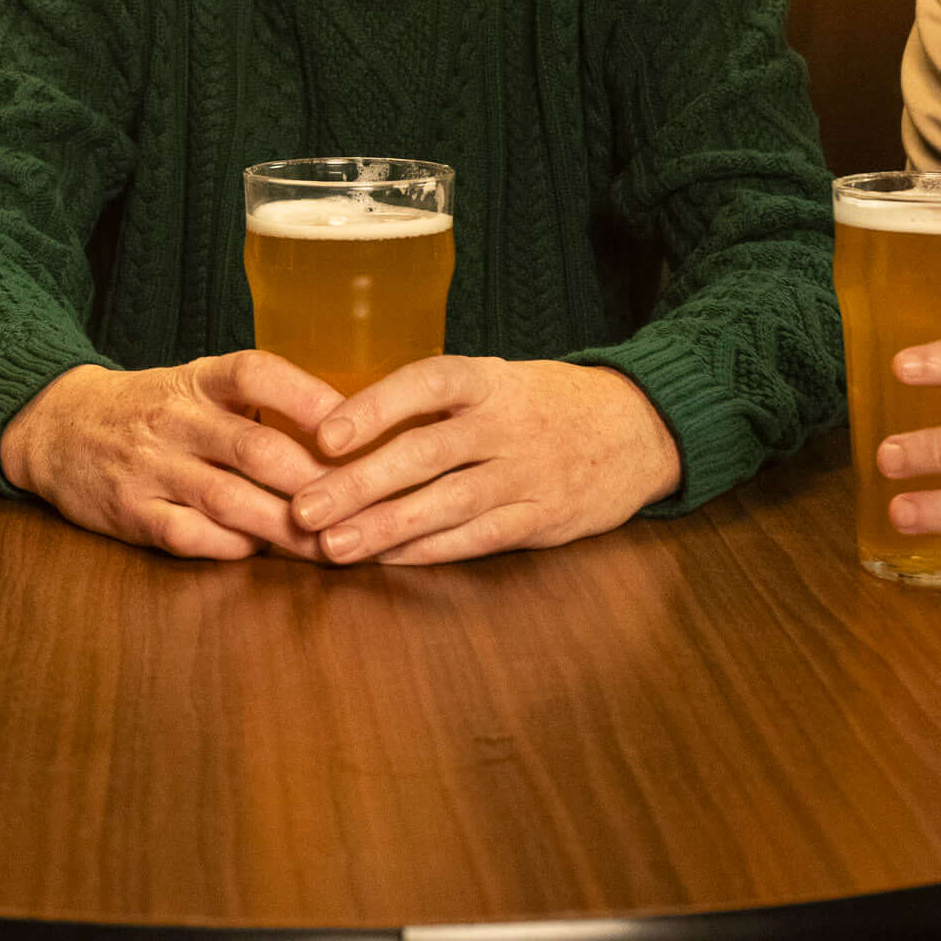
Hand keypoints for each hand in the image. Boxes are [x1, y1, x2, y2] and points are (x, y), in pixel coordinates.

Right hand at [2, 354, 341, 559]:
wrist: (57, 427)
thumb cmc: (150, 409)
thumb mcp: (198, 385)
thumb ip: (261, 404)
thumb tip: (346, 434)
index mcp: (198, 380)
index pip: (258, 374)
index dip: (311, 399)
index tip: (358, 429)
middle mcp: (175, 418)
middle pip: (256, 447)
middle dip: (316, 483)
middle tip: (366, 507)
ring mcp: (151, 467)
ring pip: (230, 499)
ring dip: (286, 527)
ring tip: (332, 545)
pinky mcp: (131, 512)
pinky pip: (190, 535)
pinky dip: (230, 546)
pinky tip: (260, 551)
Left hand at [291, 357, 679, 565]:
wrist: (637, 428)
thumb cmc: (543, 403)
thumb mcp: (496, 380)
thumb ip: (433, 402)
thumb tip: (338, 424)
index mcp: (488, 380)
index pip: (427, 383)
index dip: (374, 407)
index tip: (324, 434)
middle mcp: (507, 423)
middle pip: (426, 453)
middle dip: (360, 484)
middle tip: (303, 508)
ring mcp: (528, 473)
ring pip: (448, 504)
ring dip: (385, 529)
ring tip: (332, 547)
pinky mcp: (543, 518)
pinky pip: (477, 538)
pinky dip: (428, 552)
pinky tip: (386, 561)